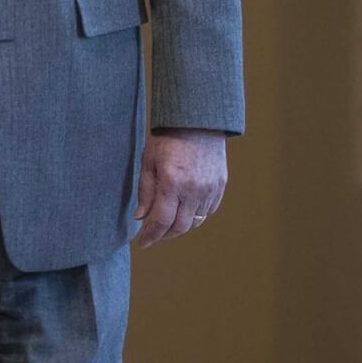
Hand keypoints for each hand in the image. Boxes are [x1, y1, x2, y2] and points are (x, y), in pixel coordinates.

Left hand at [132, 128, 227, 246]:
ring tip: (168, 221)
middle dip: (165, 234)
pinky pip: (208, 210)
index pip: (161, 221)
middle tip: (154, 234)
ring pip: (195, 221)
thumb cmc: (168, 138)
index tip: (143, 242)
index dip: (151, 236)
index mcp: (172, 183)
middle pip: (180, 227)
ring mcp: (210, 188)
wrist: (197, 120)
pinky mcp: (220, 185)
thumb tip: (141, 218)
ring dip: (180, 226)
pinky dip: (196, 215)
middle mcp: (193, 189)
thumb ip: (146, 192)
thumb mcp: (149, 162)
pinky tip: (185, 209)